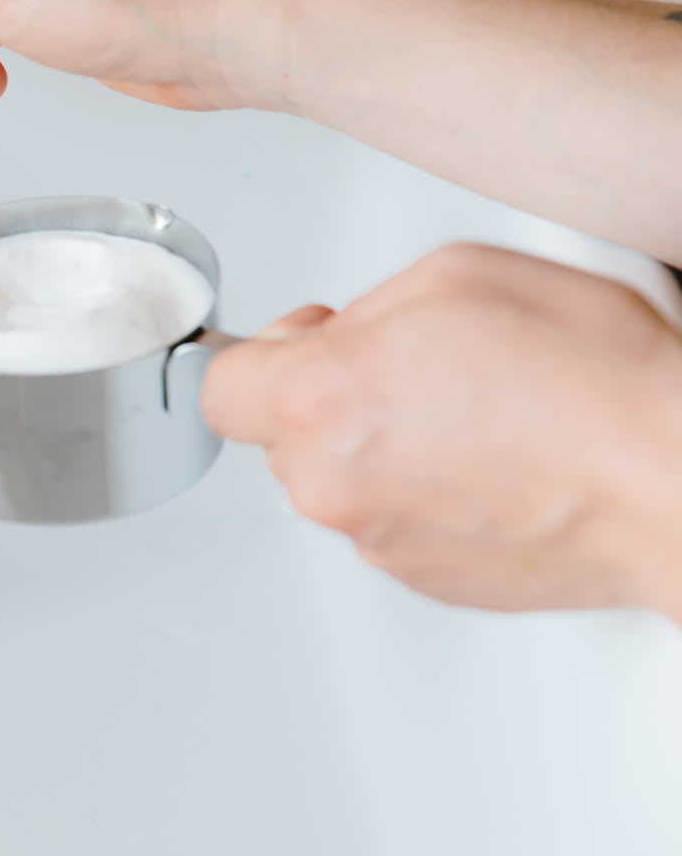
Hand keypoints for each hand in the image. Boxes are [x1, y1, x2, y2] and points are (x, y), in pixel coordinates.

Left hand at [203, 244, 681, 622]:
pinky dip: (427, 492)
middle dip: (331, 396)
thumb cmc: (592, 379)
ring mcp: (380, 539)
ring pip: (342, 479)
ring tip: (476, 415)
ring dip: (383, 445)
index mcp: (322, 400)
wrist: (674, 480)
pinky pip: (395, 521)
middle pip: (284, 434)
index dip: (263, 355)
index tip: (304, 342)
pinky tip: (495, 462)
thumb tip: (340, 332)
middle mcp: (334, 482)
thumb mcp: (457, 276)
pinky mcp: (427, 579)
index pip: (219, 388)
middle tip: (416, 367)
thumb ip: (366, 308)